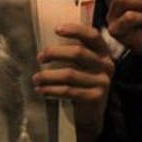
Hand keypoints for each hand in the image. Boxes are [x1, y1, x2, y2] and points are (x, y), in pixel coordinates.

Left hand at [33, 23, 113, 141]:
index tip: (56, 29)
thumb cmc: (81, 82)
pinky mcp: (95, 97)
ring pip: (70, 74)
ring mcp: (103, 82)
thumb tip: (45, 43)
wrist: (91, 112)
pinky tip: (41, 90)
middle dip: (54, 53)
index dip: (75, 30)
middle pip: (78, 53)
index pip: (92, 36)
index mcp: (103, 52)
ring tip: (35, 78)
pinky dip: (51, 90)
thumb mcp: (82, 65)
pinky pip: (68, 90)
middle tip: (40, 57)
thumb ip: (73, 52)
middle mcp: (106, 65)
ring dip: (48, 76)